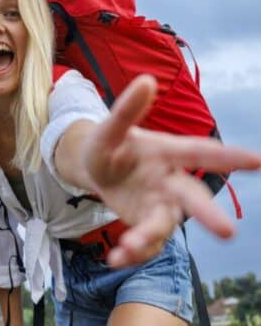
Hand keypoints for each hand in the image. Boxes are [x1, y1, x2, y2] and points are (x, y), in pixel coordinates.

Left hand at [79, 75, 260, 267]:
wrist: (94, 167)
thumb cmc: (109, 143)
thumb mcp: (110, 128)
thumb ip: (126, 110)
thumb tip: (146, 80)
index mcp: (167, 152)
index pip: (200, 152)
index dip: (228, 156)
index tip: (258, 161)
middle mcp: (169, 181)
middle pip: (192, 198)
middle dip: (208, 214)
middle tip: (228, 233)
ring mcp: (159, 205)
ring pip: (164, 225)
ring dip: (149, 238)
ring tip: (128, 247)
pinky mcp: (144, 225)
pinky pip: (145, 243)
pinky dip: (133, 253)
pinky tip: (115, 258)